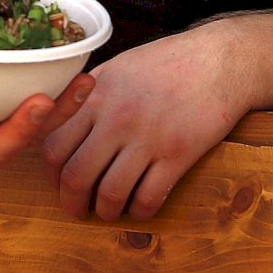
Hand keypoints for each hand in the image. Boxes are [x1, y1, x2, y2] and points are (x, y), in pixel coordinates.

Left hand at [39, 24, 251, 220]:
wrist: (221, 60)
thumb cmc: (169, 61)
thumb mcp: (119, 67)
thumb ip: (89, 95)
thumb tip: (63, 121)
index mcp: (96, 96)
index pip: (55, 144)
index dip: (52, 173)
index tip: (60, 182)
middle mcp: (116, 118)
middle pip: (76, 175)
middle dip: (72, 202)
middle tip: (77, 209)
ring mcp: (147, 138)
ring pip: (110, 193)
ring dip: (105, 211)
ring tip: (109, 212)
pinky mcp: (178, 154)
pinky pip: (148, 197)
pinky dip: (140, 211)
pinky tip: (140, 207)